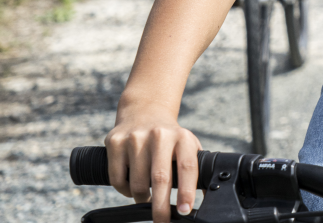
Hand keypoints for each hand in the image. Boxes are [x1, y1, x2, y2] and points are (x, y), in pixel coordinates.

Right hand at [105, 105, 201, 222]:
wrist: (144, 111)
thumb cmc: (170, 138)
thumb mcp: (187, 146)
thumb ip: (197, 169)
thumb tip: (207, 198)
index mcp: (182, 137)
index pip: (187, 167)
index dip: (187, 191)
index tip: (185, 211)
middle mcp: (160, 135)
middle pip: (160, 179)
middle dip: (161, 207)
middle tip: (163, 222)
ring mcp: (136, 137)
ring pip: (137, 183)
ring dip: (142, 199)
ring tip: (147, 198)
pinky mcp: (115, 142)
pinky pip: (118, 179)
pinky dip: (124, 191)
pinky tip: (131, 187)